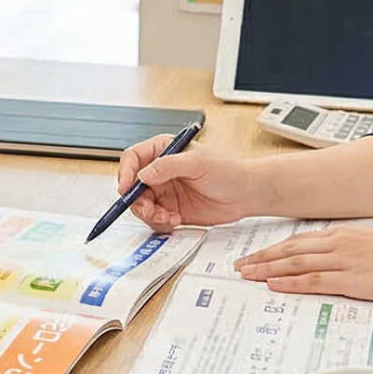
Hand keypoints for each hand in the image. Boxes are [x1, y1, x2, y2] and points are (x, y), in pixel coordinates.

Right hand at [115, 133, 269, 229]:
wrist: (247, 194)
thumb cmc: (229, 170)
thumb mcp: (198, 163)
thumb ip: (168, 166)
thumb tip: (143, 174)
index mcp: (163, 151)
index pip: (133, 158)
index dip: (125, 173)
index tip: (126, 188)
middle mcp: (160, 171)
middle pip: (132, 186)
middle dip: (137, 200)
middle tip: (149, 209)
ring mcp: (165, 191)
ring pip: (141, 205)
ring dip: (149, 214)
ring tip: (167, 216)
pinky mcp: (171, 209)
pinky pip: (154, 219)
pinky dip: (160, 222)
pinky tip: (175, 219)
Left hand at [234, 227, 372, 303]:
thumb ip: (350, 250)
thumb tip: (332, 259)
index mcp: (344, 234)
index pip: (299, 241)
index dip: (274, 249)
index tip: (255, 255)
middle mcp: (339, 244)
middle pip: (290, 250)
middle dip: (262, 258)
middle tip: (239, 266)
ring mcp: (345, 261)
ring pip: (296, 264)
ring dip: (268, 270)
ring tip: (247, 276)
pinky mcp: (353, 279)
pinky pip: (314, 281)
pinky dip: (291, 283)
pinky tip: (274, 285)